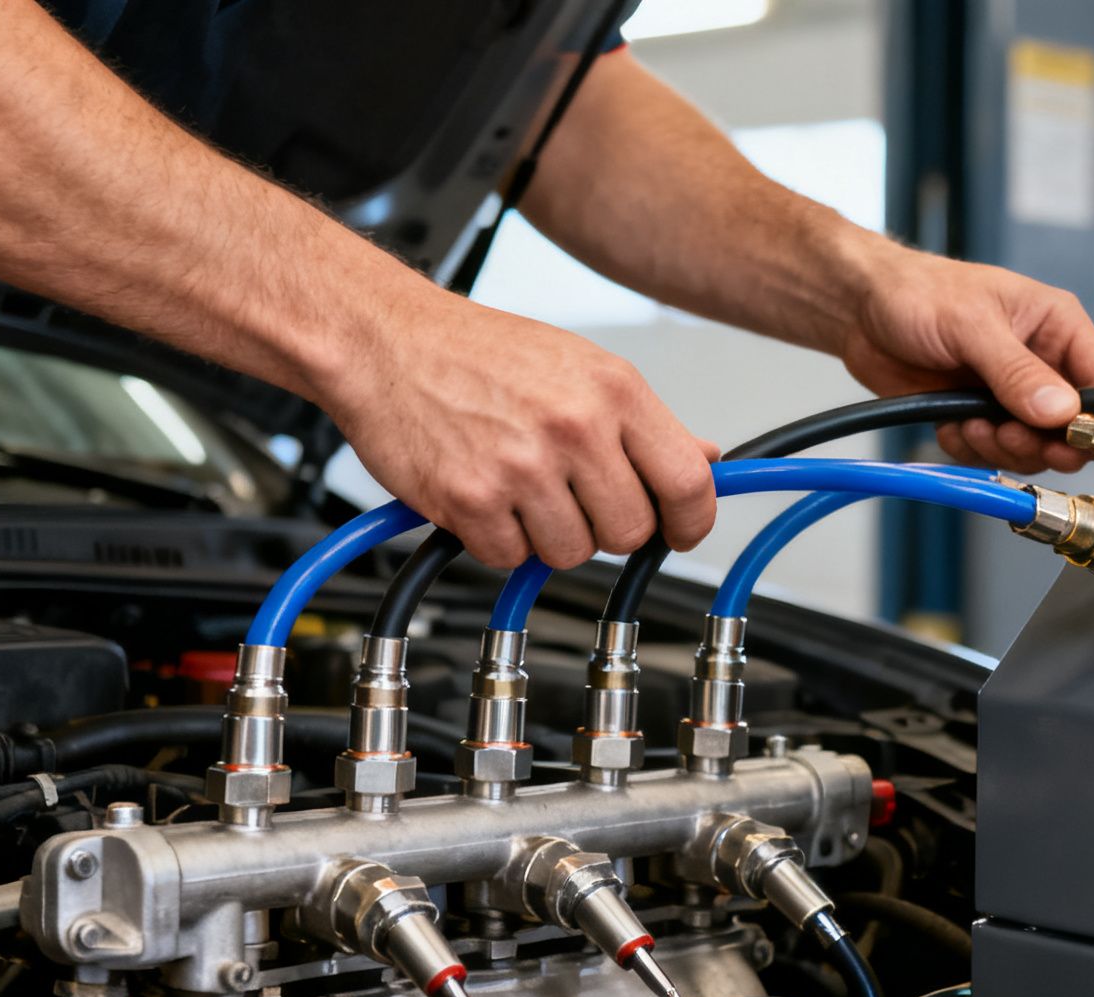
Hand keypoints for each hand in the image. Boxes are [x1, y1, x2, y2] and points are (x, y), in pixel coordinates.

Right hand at [315, 288, 717, 569]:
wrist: (386, 341)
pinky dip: (499, 540)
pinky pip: (510, 558)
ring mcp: (520, 467)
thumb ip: (647, 421)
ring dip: (550, 535)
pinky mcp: (469, 501)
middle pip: (630, 531)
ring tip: (524, 489)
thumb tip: (707, 459)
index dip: (692, 521)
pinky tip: (487, 496)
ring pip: (571, 553)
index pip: (687, 483)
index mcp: (613, 390)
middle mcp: (573, 427)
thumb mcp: (581, 366)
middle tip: (578, 499)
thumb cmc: (479, 352)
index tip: (680, 531)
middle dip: (608, 527)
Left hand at [839, 247, 1093, 473]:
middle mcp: (1040, 363)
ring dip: (1001, 446)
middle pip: (1072, 428)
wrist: (859, 309)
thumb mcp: (972, 325)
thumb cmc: (916, 292)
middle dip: (1041, 442)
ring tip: (971, 422)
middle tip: (1010, 434)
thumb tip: (1061, 411)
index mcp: (1056, 327)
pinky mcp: (979, 414)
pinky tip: (951, 422)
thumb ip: (1018, 371)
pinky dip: (970, 447)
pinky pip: (992, 452)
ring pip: (1032, 447)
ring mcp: (1009, 393)